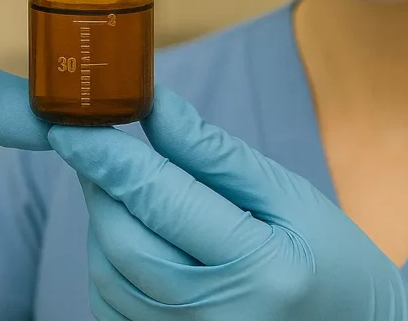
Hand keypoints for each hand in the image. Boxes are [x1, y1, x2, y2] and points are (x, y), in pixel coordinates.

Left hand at [49, 87, 407, 320]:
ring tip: (127, 189)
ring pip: (108, 277)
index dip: (108, 158)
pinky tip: (134, 237)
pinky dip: (108, 266)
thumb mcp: (291, 197)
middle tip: (100, 147)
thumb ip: (216, 155)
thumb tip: (155, 107)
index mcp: (260, 267)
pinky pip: (113, 311)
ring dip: (102, 222)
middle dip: (100, 185)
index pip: (161, 201)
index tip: (71, 124)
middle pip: (122, 241)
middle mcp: (217, 318)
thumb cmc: (336, 263)